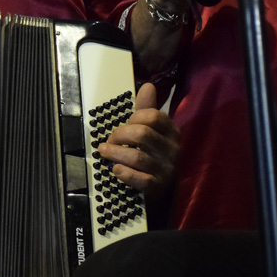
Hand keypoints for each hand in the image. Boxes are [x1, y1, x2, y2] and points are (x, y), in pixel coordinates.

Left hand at [99, 83, 179, 202]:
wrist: (165, 190)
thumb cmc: (155, 155)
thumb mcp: (154, 131)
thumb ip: (148, 110)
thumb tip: (148, 86)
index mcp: (171, 133)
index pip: (153, 116)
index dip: (133, 118)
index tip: (124, 125)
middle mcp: (172, 150)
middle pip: (142, 134)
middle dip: (119, 135)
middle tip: (109, 141)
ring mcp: (166, 170)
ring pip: (138, 157)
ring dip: (115, 153)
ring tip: (104, 152)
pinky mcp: (158, 187)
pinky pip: (141, 180)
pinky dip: (125, 174)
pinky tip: (116, 170)